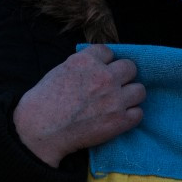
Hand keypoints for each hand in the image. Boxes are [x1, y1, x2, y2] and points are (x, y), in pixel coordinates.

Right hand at [13, 44, 145, 167]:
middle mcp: (105, 76)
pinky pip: (138, 113)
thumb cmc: (45, 99)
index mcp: (88, 60)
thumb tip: (98, 65)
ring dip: (130, 95)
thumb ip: (83, 64)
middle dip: (122, 76)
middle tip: (112, 86)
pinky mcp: (119, 121)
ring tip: (118, 102)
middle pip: (130, 68)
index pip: (109, 52)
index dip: (104, 63)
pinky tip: (118, 118)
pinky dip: (130, 116)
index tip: (98, 72)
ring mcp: (115, 99)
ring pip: (140, 90)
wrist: (41, 128)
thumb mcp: (61, 69)